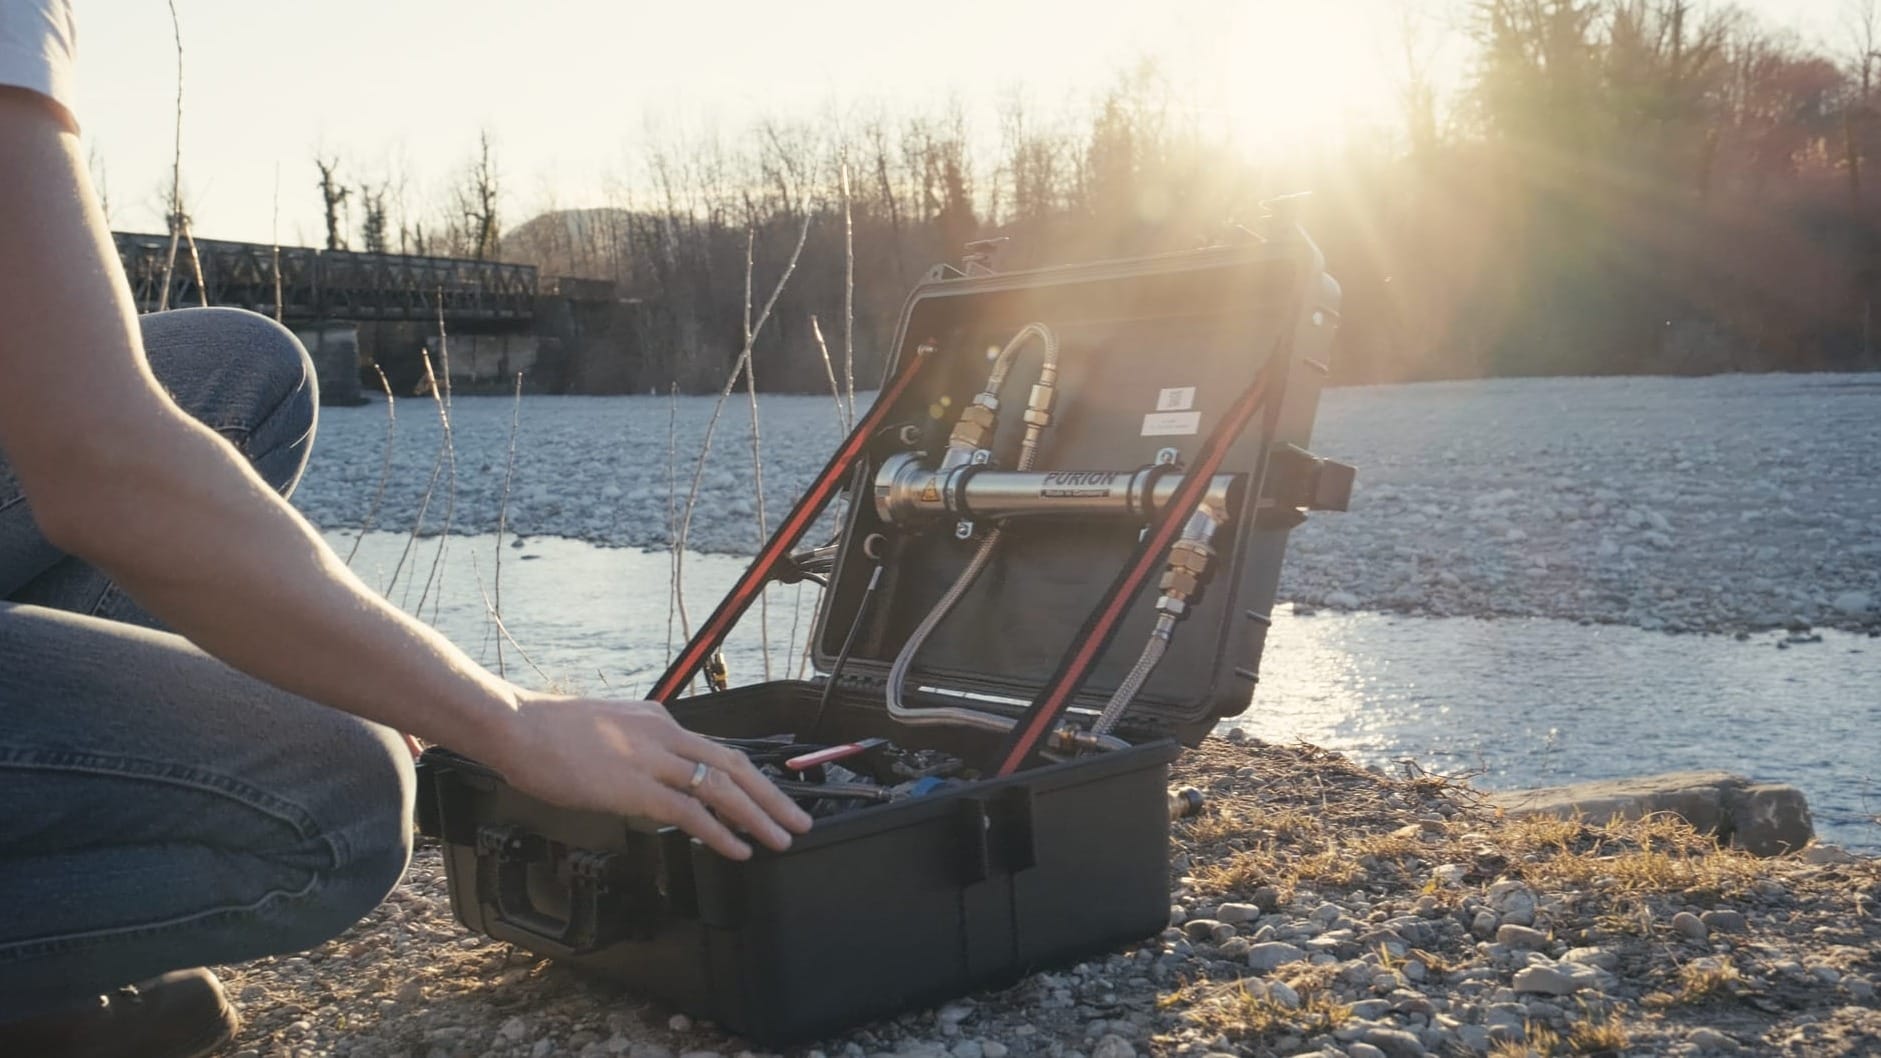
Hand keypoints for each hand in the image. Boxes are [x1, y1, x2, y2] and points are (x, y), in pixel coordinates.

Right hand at [491, 691, 813, 859]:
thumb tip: (655, 758)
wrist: (516, 726)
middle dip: (772, 796)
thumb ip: (639, 741)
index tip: (773, 795)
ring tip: (781, 838)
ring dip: (758, 816)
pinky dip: (720, 833)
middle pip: (734, 767)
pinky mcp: (634, 787)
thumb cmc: (551, 732)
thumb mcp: (609, 726)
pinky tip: (738, 849)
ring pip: (721, 789)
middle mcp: (664, 735)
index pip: (718, 750)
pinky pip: (690, 813)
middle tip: (798, 820)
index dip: (751, 777)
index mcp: (658, 721)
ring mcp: (651, 760)